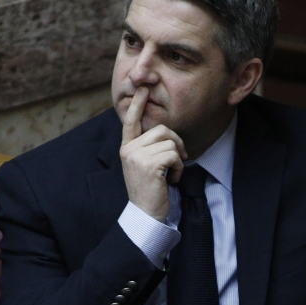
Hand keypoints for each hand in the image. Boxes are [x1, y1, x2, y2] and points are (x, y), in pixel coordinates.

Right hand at [120, 87, 186, 220]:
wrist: (145, 215)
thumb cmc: (150, 191)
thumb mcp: (145, 166)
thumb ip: (149, 148)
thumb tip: (167, 134)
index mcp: (127, 148)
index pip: (131, 121)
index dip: (137, 104)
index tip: (142, 89)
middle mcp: (129, 149)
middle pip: (161, 129)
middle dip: (176, 143)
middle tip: (178, 161)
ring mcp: (137, 156)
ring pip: (170, 142)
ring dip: (178, 159)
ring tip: (170, 175)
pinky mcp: (149, 164)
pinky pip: (174, 155)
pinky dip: (179, 168)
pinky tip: (171, 180)